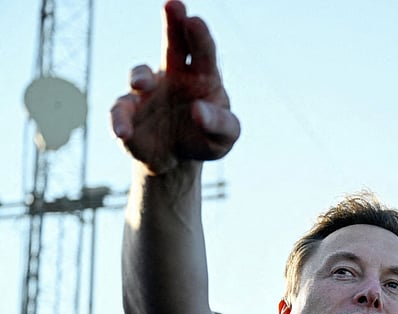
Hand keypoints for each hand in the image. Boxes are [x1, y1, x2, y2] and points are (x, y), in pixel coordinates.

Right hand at [110, 1, 239, 173]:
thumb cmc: (205, 140)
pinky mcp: (128, 111)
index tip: (194, 20)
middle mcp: (174, 75)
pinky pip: (120, 111)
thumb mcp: (224, 137)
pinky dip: (119, 120)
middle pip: (173, 44)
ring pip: (141, 74)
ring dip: (140, 76)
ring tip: (141, 84)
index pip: (203, 52)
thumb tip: (198, 110)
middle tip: (173, 4)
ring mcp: (148, 91)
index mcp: (202, 77)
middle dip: (173, 23)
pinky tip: (123, 132)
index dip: (199, 35)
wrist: (176, 160)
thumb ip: (219, 124)